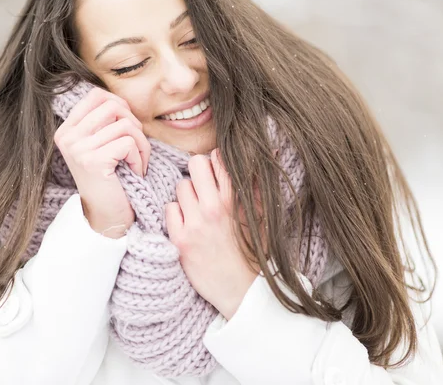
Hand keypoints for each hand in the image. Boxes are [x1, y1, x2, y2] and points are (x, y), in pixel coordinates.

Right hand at [54, 87, 150, 237]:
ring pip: (126, 125)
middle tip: (136, 147)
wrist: (107, 217)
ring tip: (136, 163)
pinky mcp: (93, 161)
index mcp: (67, 130)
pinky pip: (129, 143)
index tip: (127, 127)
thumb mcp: (101, 146)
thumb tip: (121, 101)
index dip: (120, 105)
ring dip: (141, 145)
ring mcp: (78, 149)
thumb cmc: (111, 180)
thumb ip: (104, 122)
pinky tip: (133, 172)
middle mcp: (68, 137)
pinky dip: (139, 158)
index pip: (96, 95)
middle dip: (134, 124)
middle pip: (113, 105)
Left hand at [165, 149, 258, 319]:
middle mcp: (213, 208)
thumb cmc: (253, 253)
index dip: (217, 162)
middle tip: (204, 186)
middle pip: (195, 164)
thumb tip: (272, 152)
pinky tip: (188, 224)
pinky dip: (177, 214)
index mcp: (236, 200)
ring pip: (181, 186)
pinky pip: (169, 209)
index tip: (218, 173)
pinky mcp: (180, 240)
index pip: (218, 159)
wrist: (241, 291)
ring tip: (197, 209)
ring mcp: (194, 224)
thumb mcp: (263, 218)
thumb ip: (259, 185)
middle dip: (199, 171)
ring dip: (188, 195)